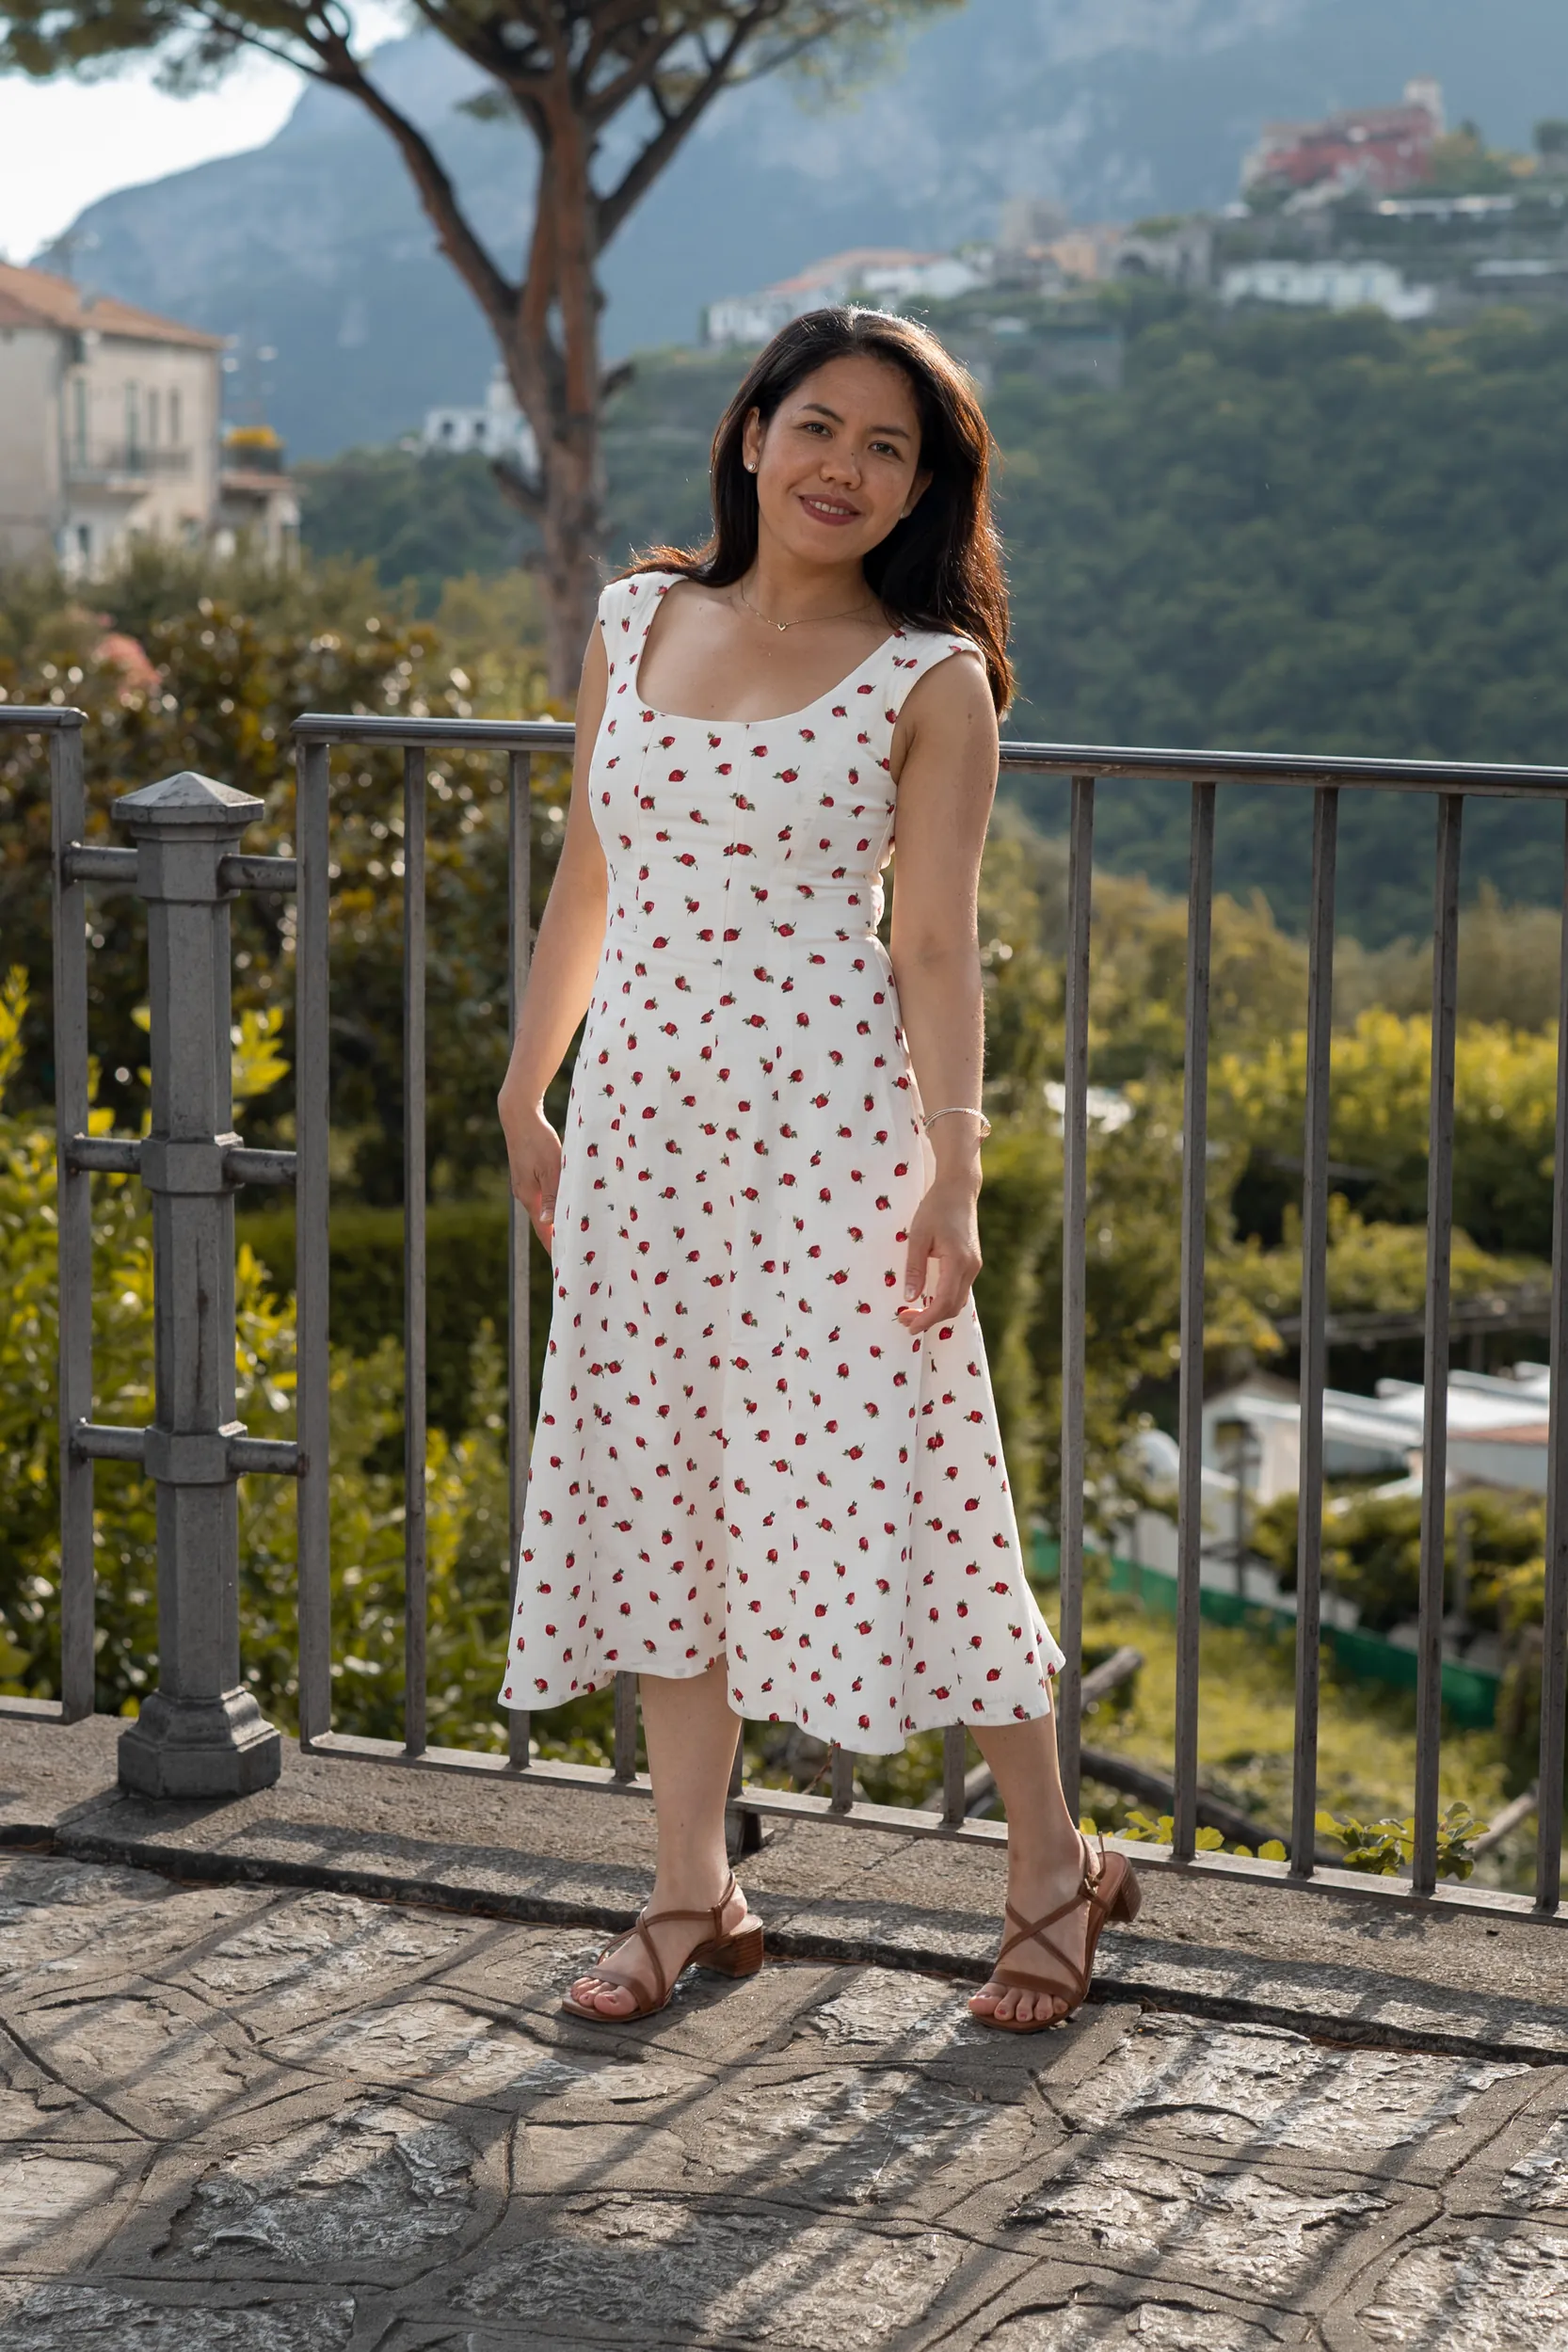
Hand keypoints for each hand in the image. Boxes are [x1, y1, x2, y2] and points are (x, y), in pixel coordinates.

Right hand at [499, 1091, 562, 1255]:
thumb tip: (548, 1223)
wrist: (519, 1116)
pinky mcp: (527, 1176)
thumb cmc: (538, 1140)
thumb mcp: (551, 1168)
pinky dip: (553, 1207)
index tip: (564, 1265)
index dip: (555, 1247)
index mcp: (529, 1196)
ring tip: (573, 1235)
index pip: (543, 1231)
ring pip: (543, 1210)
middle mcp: (524, 1194)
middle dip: (557, 1238)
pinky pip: (542, 1197)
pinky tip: (564, 1207)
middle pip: (543, 1224)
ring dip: (557, 1222)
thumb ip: (551, 1195)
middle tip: (575, 1254)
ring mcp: (524, 1185)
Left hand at [895, 1177, 981, 1335]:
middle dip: (930, 1319)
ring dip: (937, 1311)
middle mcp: (971, 1268)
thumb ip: (914, 1268)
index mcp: (958, 1262)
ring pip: (958, 1301)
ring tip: (913, 1313)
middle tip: (904, 1320)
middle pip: (953, 1307)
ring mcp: (974, 1266)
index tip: (908, 1326)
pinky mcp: (971, 1263)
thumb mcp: (918, 1236)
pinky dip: (944, 1301)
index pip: (944, 1302)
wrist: (959, 1189)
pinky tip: (927, 1299)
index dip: (926, 1319)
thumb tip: (909, 1298)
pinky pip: (959, 1290)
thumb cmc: (936, 1208)